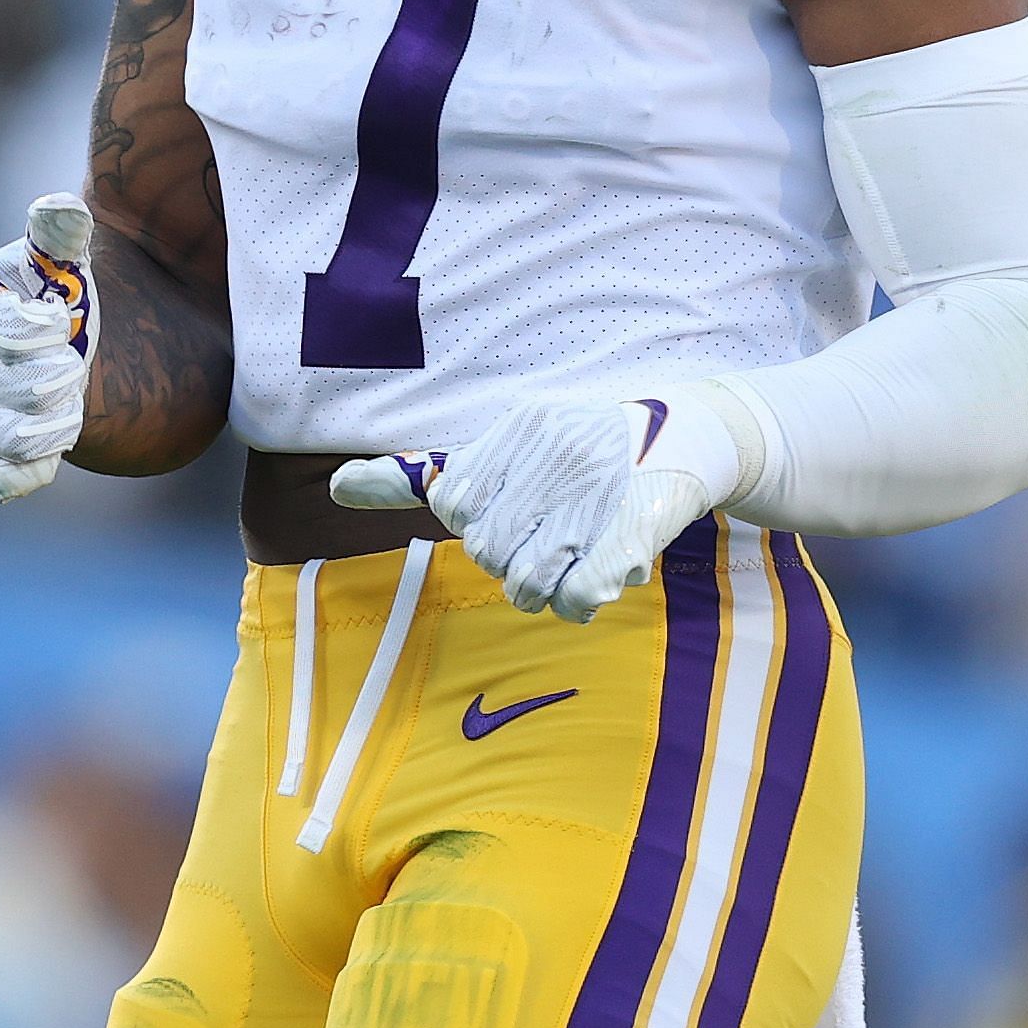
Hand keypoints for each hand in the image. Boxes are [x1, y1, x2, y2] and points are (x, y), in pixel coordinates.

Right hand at [0, 195, 96, 501]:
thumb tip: (59, 207)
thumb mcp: (56, 258)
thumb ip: (60, 229)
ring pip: (21, 438)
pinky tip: (52, 430)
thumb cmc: (50, 295)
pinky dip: (44, 461)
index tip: (56, 319)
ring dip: (63, 418)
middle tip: (67, 362)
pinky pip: (8, 479)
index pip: (18, 334)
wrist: (52, 350)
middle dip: (67, 374)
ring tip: (64, 395)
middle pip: (28, 388)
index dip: (54, 330)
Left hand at [330, 386, 762, 621]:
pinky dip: (580, 600)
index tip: (515, 511)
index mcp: (520, 427)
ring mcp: (593, 492)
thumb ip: (425, 471)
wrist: (693, 431)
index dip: (477, 524)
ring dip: (545, 588)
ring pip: (527, 584)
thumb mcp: (511, 440)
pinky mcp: (632, 531)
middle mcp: (553, 454)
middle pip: (488, 551)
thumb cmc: (587, 442)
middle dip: (510, 561)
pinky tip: (597, 576)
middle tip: (548, 541)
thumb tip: (335, 486)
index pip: (453, 504)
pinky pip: (576, 599)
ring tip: (574, 558)